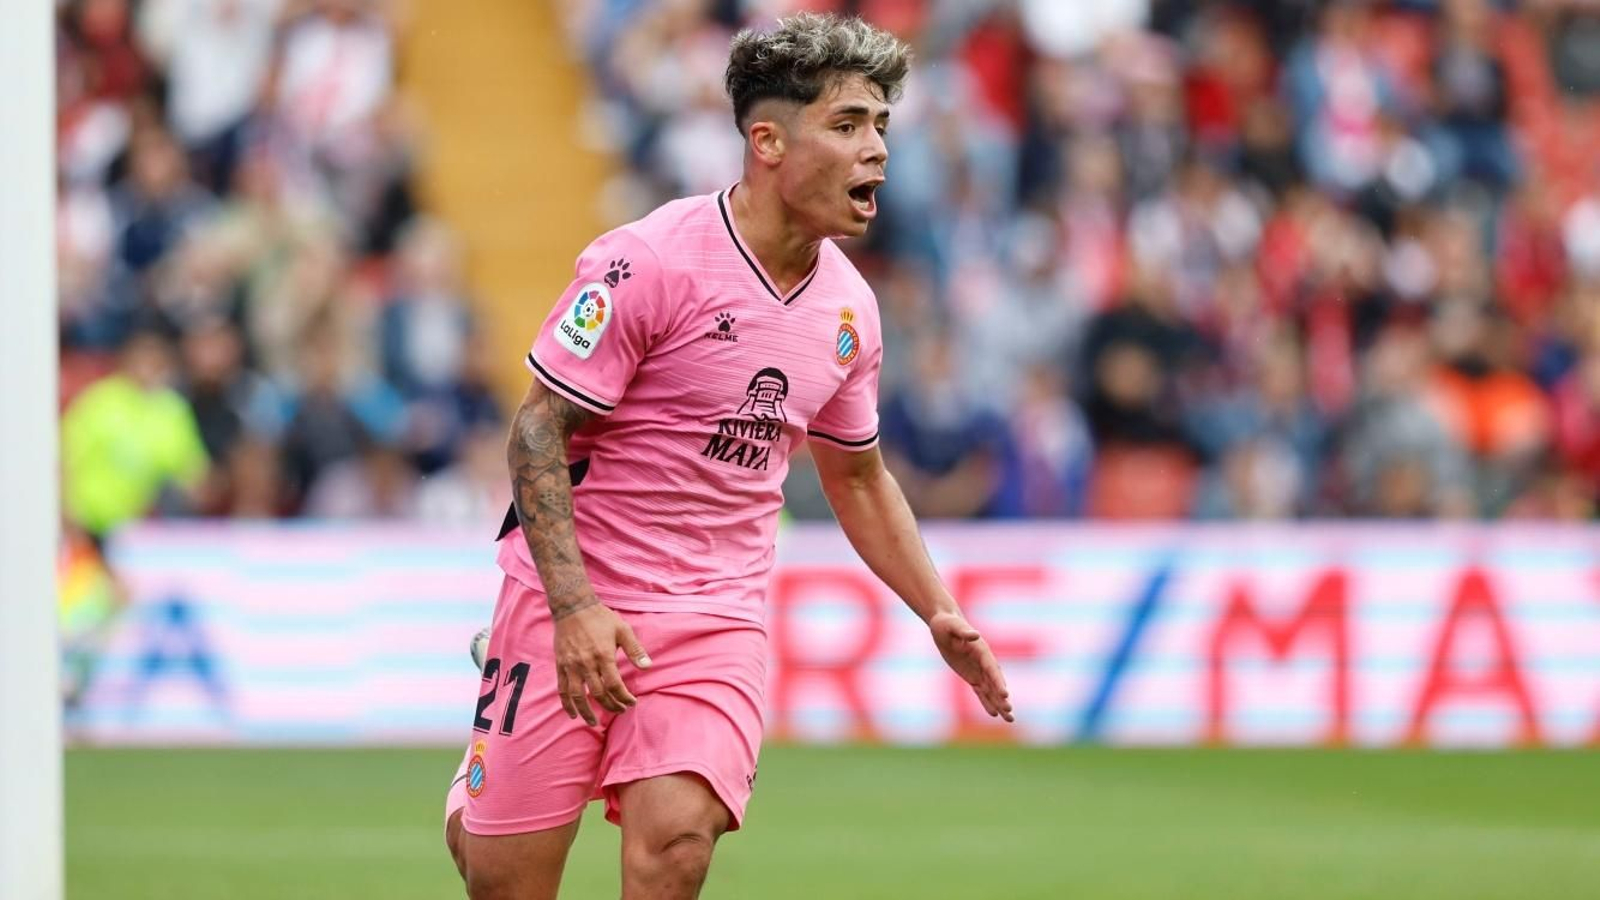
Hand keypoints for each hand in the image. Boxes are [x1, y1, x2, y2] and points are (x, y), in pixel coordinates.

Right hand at [552, 603, 651, 725]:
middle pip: (599, 694)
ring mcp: (571, 666)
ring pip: (578, 696)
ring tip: (594, 722)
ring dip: (587, 712)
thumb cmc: (600, 618)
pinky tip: (573, 714)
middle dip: (611, 706)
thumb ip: (635, 649)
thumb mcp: (622, 629)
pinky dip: (567, 704)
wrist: (572, 607)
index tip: (632, 702)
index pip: (615, 685)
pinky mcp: (561, 666)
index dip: (624, 697)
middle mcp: (586, 664)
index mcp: (603, 656)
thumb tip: (648, 666)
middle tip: (620, 710)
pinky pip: (562, 690)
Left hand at [929, 611, 1013, 722]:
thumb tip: (975, 635)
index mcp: (982, 650)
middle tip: (1010, 713)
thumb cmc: (947, 624)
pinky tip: (994, 714)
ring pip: (990, 690)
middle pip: (995, 682)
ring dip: (999, 704)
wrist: (944, 625)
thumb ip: (964, 631)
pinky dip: (986, 702)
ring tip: (1010, 719)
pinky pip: (980, 691)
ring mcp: (978, 670)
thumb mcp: (952, 626)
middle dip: (1002, 698)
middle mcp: (983, 662)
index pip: (992, 669)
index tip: (1005, 695)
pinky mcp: (971, 676)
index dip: (998, 682)